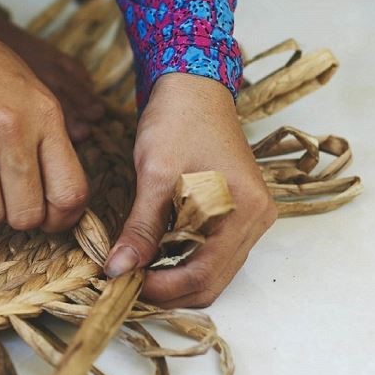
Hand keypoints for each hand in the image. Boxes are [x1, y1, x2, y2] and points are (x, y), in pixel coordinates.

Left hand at [104, 73, 276, 306]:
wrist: (195, 85)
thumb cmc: (178, 120)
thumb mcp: (156, 174)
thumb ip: (141, 227)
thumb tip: (118, 270)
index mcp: (244, 211)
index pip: (204, 275)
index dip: (162, 288)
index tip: (124, 284)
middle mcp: (256, 220)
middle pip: (212, 281)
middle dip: (168, 289)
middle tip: (126, 282)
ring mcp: (250, 218)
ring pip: (213, 271)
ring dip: (174, 278)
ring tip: (135, 269)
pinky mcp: (238, 213)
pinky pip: (212, 253)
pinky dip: (183, 260)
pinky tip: (153, 252)